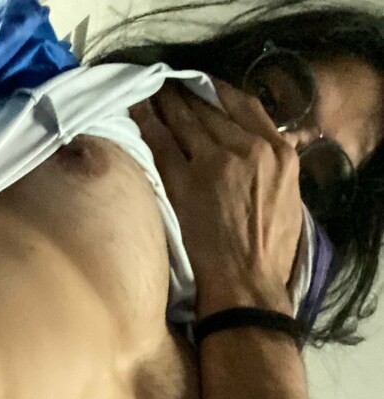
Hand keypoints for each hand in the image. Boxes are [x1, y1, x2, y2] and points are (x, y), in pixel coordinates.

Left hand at [130, 78, 303, 317]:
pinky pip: (160, 143)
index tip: (202, 88)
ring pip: (184, 120)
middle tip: (166, 85)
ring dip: (164, 102)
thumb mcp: (289, 201)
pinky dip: (146, 123)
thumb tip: (265, 149)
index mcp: (278, 153)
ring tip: (147, 91)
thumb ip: (274, 168)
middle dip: (186, 95)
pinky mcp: (184, 183)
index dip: (218, 93)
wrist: (247, 287)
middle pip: (210, 109)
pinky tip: (134, 111)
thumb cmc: (270, 256)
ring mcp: (214, 164)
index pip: (244, 106)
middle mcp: (248, 149)